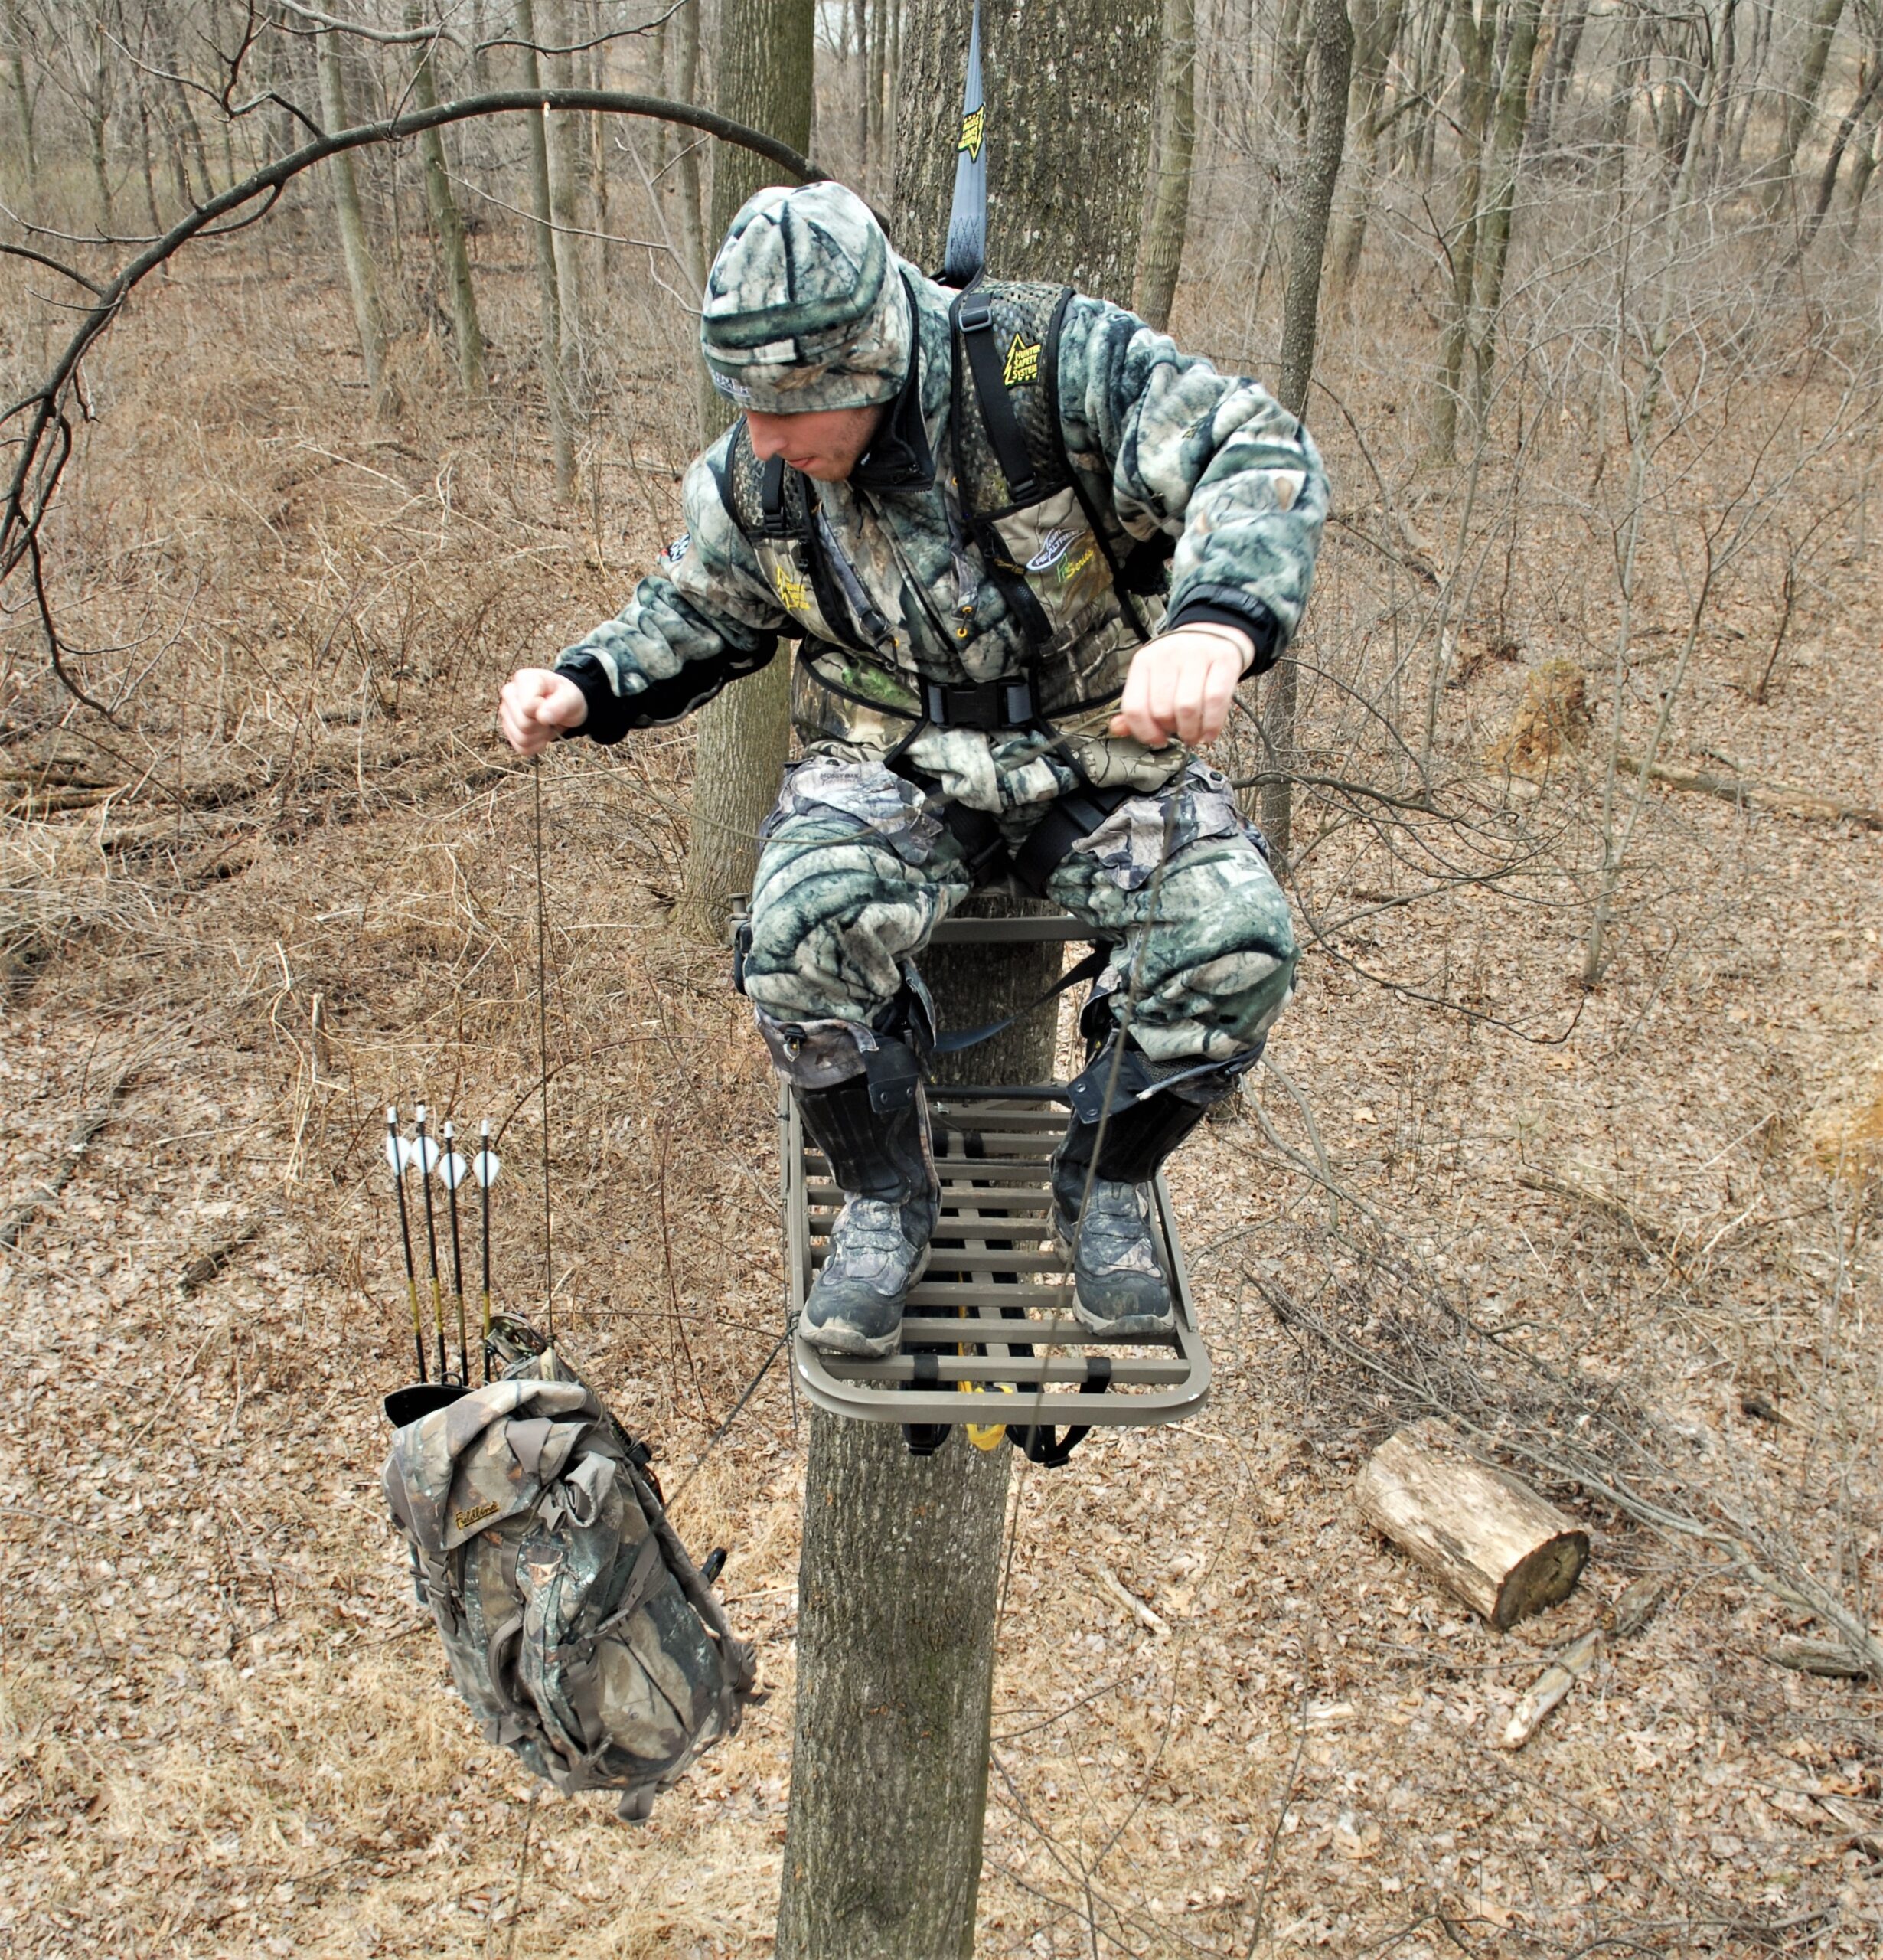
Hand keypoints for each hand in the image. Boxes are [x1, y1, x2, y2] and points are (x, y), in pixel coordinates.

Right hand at [499, 668, 587, 755]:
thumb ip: (560, 704)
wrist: (565, 705)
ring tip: (546, 723)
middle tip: (550, 716)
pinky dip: (536, 745)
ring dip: (540, 736)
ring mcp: (506, 713)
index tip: (552, 704)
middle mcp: (509, 694)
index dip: (545, 711)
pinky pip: (521, 748)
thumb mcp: (571, 697)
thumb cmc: (566, 697)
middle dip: (542, 725)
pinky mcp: (508, 730)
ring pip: (521, 739)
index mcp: (522, 680)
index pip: (527, 708)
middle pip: (524, 725)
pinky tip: (540, 733)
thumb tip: (542, 717)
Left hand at [1108, 624, 1252, 748]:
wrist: (1213, 633)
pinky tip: (1208, 732)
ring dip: (1191, 731)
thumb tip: (1117, 728)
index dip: (1144, 732)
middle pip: (1162, 710)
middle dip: (1171, 731)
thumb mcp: (1153, 678)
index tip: (1156, 740)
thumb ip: (1137, 706)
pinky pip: (1214, 701)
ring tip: (1193, 735)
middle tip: (1179, 734)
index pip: (1134, 707)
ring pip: (1187, 708)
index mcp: (1143, 661)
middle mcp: (1167, 655)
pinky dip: (1211, 724)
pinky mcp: (1222, 660)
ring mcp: (1196, 656)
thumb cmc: (1181, 664)